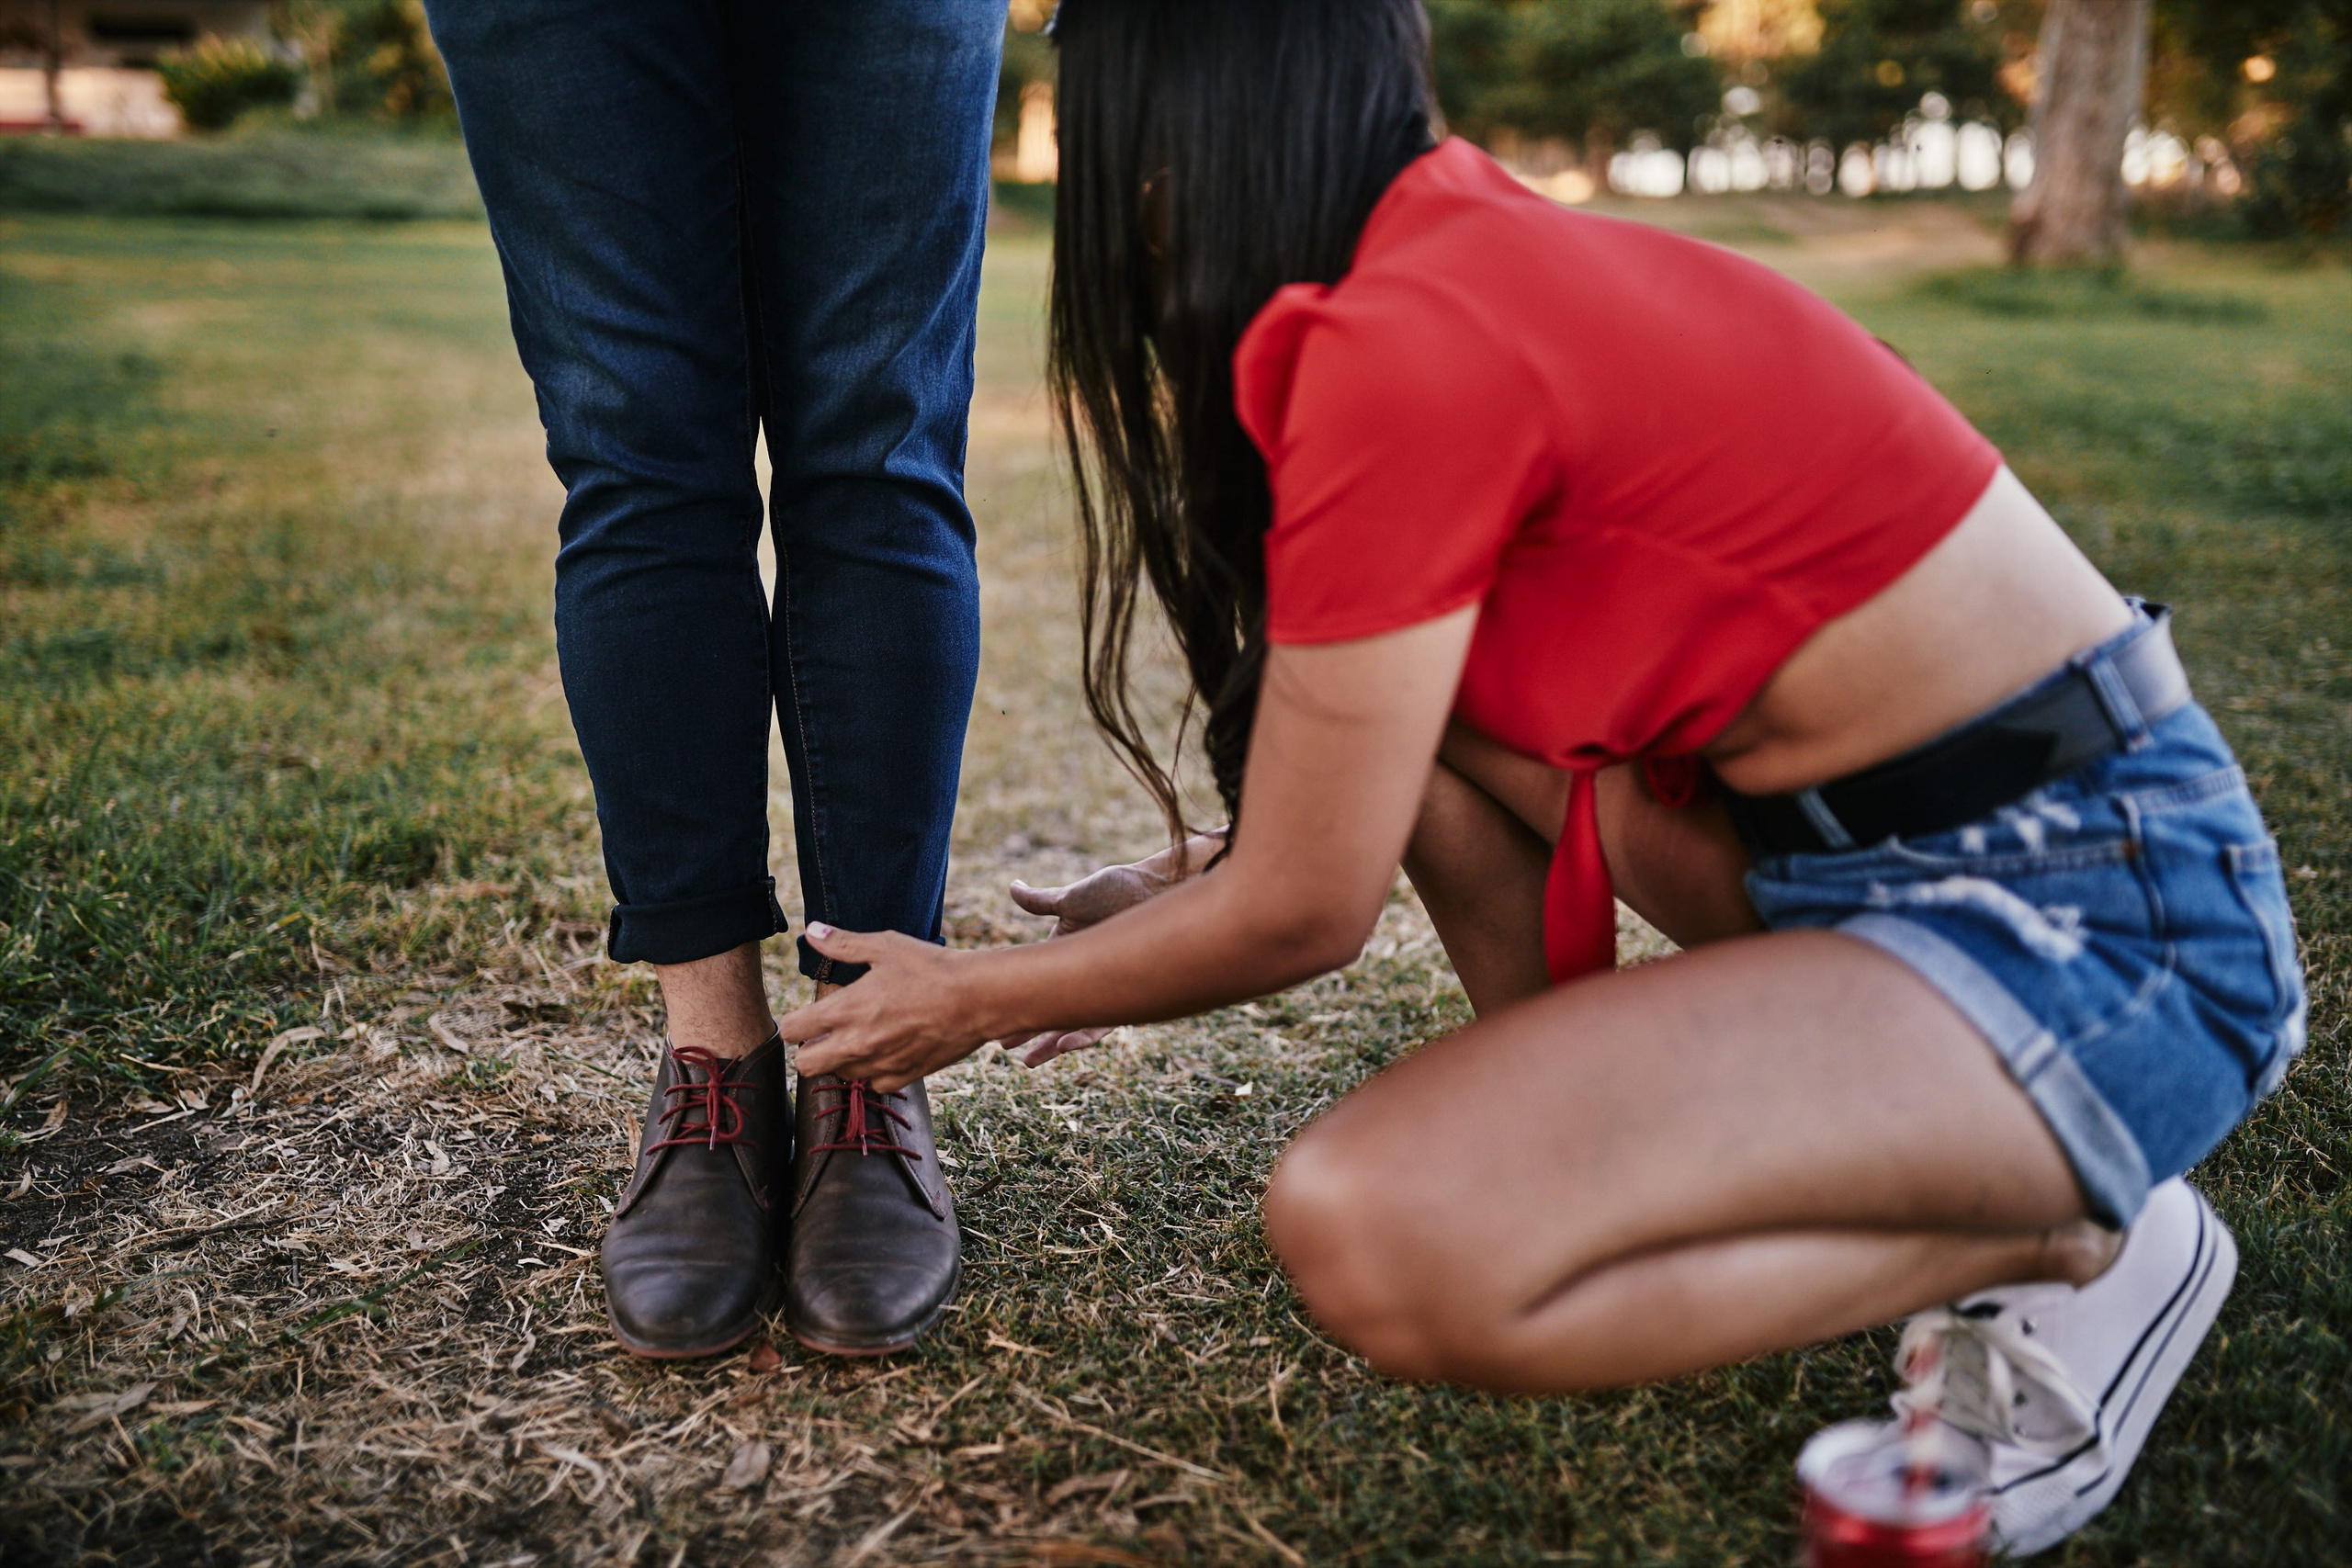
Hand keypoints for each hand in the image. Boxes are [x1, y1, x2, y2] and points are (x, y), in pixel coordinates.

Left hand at [779, 924, 985, 1091]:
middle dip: (810, 1049)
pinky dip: (874, 1070)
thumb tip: (810, 931)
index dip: (795, 1022)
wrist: (977, 999)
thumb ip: (842, 943)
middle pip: (806, 1065)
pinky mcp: (902, 1077)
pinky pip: (873, 1083)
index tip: (808, 1015)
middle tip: (828, 1032)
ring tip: (862, 1035)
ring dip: (842, 1059)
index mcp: (844, 1010)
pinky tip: (888, 1048)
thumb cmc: (931, 968)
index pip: (792, 1031)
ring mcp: (878, 1064)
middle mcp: (855, 1044)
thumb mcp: (885, 947)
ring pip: (839, 1074)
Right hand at [998, 862, 1170, 1066]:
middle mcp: (1086, 974)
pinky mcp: (1127, 995)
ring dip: (1053, 1043)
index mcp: (1068, 953)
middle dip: (1031, 1031)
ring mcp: (1106, 987)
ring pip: (1077, 1024)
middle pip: (1055, 1011)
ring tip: (1031, 1059)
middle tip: (1005, 1046)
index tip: (1000, 1016)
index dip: (1021, 1003)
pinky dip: (1084, 1035)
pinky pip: (1105, 1024)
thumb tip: (1012, 888)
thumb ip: (1040, 902)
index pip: (1040, 986)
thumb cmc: (1119, 889)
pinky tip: (1063, 1044)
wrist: (1157, 889)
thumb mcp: (1071, 898)